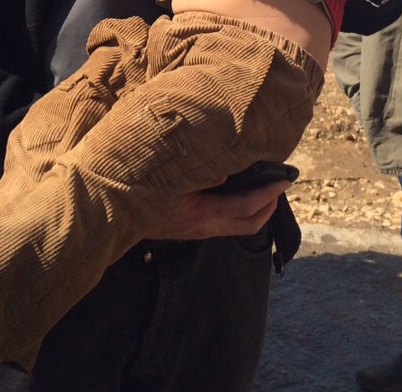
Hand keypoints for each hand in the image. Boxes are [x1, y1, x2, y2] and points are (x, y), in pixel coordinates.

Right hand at [146, 180, 289, 239]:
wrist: (117, 218)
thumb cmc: (143, 193)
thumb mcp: (170, 179)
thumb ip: (199, 173)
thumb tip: (225, 170)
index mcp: (203, 213)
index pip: (246, 206)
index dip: (268, 194)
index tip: (284, 180)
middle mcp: (206, 226)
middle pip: (251, 224)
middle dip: (270, 205)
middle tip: (279, 185)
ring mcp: (201, 231)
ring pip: (240, 226)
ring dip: (257, 208)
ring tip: (263, 187)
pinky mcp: (195, 229)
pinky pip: (227, 223)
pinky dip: (241, 209)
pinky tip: (237, 192)